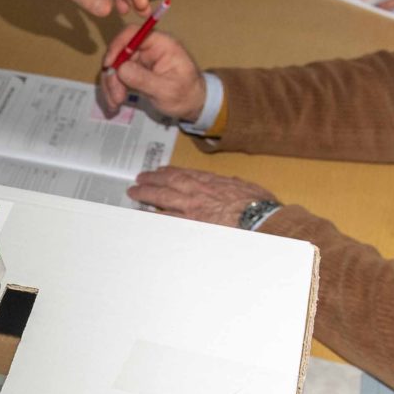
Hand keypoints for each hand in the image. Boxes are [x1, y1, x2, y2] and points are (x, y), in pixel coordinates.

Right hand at [97, 21, 205, 121]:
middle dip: (113, 75)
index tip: (109, 65)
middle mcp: (149, 48)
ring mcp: (141, 59)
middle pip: (120, 52)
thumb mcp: (167, 90)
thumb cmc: (186, 95)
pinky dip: (113, 89)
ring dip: (111, 85)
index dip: (118, 45)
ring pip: (116, 66)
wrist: (192, 105)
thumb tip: (120, 69)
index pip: (134, 33)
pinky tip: (114, 104)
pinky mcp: (135, 71)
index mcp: (161, 44)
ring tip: (114, 104)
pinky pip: (118, 76)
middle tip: (115, 97)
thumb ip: (144, 79)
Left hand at [128, 167, 277, 226]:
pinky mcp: (190, 223)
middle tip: (140, 178)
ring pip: (163, 197)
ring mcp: (192, 207)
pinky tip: (143, 215)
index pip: (187, 174)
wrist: (258, 218)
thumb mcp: (248, 187)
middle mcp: (199, 191)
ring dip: (147, 194)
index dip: (172, 172)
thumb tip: (233, 183)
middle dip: (153, 179)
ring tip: (134, 192)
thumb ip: (236, 185)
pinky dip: (154, 216)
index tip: (162, 171)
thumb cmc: (258, 204)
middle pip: (170, 182)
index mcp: (213, 182)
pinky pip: (167, 219)